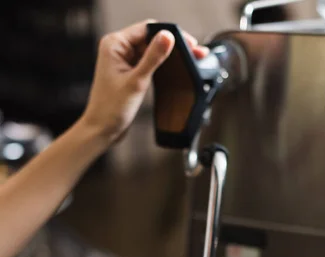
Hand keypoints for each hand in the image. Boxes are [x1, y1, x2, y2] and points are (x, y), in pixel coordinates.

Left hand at [82, 20, 207, 143]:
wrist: (102, 131)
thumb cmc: (110, 109)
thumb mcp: (136, 82)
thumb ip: (153, 58)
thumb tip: (168, 37)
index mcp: (114, 45)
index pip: (147, 29)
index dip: (168, 33)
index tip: (187, 42)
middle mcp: (118, 49)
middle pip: (151, 39)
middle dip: (172, 45)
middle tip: (193, 53)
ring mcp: (124, 61)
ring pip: (152, 51)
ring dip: (169, 56)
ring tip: (188, 61)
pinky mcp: (129, 73)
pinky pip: (149, 63)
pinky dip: (162, 66)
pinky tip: (174, 71)